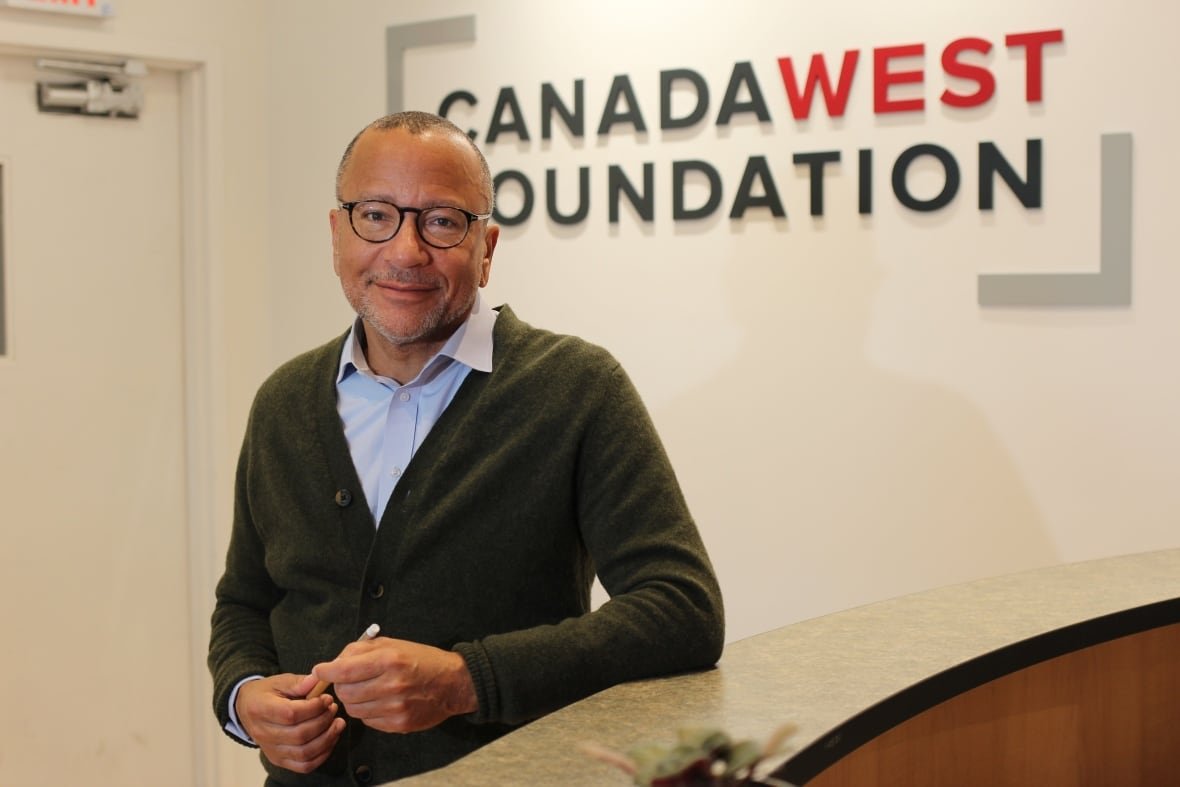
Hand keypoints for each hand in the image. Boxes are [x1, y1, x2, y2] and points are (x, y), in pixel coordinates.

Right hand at [235, 673, 343, 773]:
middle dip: (323, 721)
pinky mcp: (278, 760)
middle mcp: (263, 733)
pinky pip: (304, 765)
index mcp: (260, 709)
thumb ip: (299, 682)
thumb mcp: (279, 681)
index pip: (291, 714)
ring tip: (337, 723)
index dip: (314, 708)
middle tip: (333, 709)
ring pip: (304, 753)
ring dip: (327, 739)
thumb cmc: (266, 693)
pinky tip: (331, 738)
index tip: (327, 699)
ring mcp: (271, 750)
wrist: (246, 709)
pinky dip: (322, 754)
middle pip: (300, 735)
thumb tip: (318, 680)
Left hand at [312, 637, 477, 732]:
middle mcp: (392, 684)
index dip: (326, 671)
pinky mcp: (398, 724)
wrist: (452, 683)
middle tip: (348, 680)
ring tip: (366, 690)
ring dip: (353, 700)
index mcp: (389, 660)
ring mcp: (395, 707)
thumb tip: (333, 663)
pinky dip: (367, 711)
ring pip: (353, 709)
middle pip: (345, 692)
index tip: (320, 670)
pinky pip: (367, 721)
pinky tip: (379, 701)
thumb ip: (361, 650)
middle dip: (341, 685)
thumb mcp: (393, 644)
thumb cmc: (421, 660)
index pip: (345, 670)